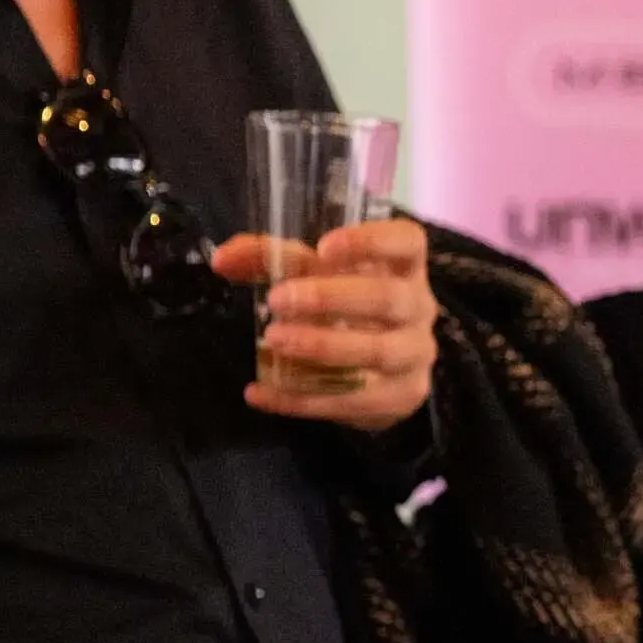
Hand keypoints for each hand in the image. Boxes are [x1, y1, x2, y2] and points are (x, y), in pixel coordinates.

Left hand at [215, 218, 437, 431]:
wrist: (383, 372)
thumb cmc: (346, 307)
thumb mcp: (314, 275)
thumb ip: (270, 260)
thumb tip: (222, 259)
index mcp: (403, 267)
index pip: (407, 242)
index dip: (372, 241)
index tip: (324, 247)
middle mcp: (419, 307)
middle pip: (388, 299)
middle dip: (331, 298)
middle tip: (277, 300)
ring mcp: (415, 355)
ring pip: (378, 351)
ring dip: (322, 346)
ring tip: (273, 341)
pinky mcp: (402, 396)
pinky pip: (353, 400)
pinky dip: (302, 398)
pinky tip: (261, 391)